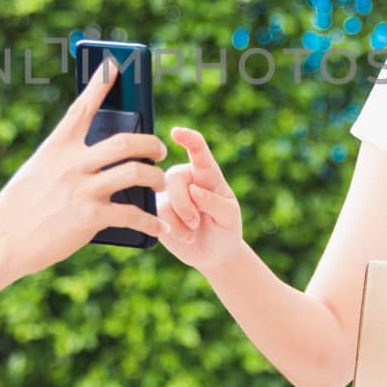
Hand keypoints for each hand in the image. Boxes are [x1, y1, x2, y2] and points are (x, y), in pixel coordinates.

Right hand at [0, 57, 167, 281]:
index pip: (82, 108)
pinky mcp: (90, 218)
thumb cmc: (18, 209)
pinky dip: (152, 222)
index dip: (100, 84)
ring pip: (136, 172)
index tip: (114, 66)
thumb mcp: (36, 172)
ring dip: (156, 177)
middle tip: (158, 149)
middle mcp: (71, 163)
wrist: (1, 243)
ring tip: (159, 182)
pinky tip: (159, 229)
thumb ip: (63, 162)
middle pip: (125, 141)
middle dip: (150, 143)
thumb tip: (94, 158)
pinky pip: (133, 214)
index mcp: (56, 148)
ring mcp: (82, 189)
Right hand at [155, 125, 244, 272]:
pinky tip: (185, 236)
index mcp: (207, 173)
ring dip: (181, 219)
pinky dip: (174, 229)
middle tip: (196, 222)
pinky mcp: (159, 211)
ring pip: (164, 197)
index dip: (188, 139)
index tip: (177, 132)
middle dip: (184, 203)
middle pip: (174, 177)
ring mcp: (170, 194)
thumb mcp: (229, 216)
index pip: (198, 151)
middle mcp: (186, 179)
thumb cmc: (226, 229)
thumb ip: (213, 201)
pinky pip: (157, 214)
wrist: (214, 254)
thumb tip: (193, 190)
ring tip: (194, 231)